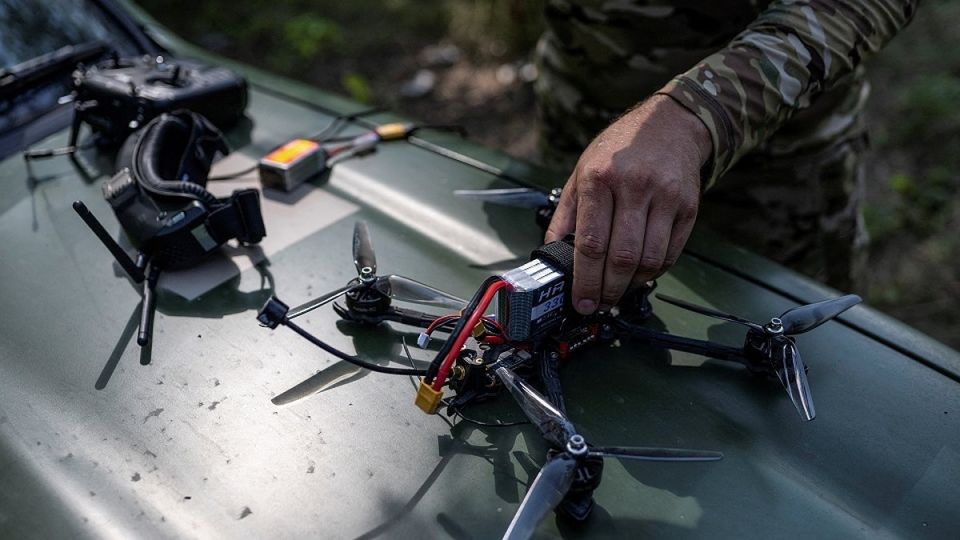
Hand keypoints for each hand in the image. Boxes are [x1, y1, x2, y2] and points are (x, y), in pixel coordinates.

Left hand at [545, 94, 711, 313]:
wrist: (670, 124)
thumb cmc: (620, 149)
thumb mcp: (581, 171)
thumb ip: (566, 213)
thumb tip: (550, 252)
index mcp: (599, 178)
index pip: (591, 243)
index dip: (585, 280)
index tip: (581, 301)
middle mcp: (634, 187)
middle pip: (621, 257)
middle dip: (607, 290)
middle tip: (598, 303)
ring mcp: (665, 197)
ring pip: (649, 260)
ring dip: (631, 285)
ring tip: (617, 291)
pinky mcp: (687, 207)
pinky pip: (670, 253)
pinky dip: (653, 272)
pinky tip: (639, 275)